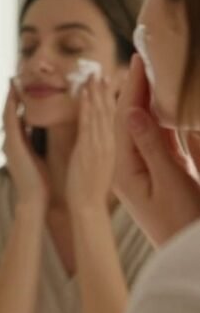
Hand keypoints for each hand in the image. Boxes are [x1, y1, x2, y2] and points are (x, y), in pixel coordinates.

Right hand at [2, 81, 49, 210]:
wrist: (34, 200)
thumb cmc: (40, 183)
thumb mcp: (38, 158)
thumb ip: (37, 144)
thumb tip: (42, 133)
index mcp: (19, 144)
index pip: (17, 118)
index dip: (18, 102)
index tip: (22, 86)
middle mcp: (11, 142)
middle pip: (9, 112)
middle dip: (11, 95)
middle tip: (13, 76)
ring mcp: (9, 144)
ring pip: (7, 114)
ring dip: (9, 97)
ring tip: (12, 79)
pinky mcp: (12, 146)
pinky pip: (10, 121)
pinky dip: (11, 106)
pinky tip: (14, 94)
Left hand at [66, 75, 115, 213]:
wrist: (87, 206)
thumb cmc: (89, 189)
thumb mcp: (98, 165)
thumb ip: (97, 149)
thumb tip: (94, 139)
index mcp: (113, 148)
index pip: (113, 119)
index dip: (110, 100)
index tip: (108, 84)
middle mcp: (109, 144)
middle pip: (109, 112)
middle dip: (105, 92)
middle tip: (101, 72)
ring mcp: (100, 145)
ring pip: (100, 113)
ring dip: (96, 93)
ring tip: (93, 75)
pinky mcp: (89, 149)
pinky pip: (88, 123)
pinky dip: (87, 106)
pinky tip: (84, 93)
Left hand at [114, 54, 199, 245]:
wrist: (188, 256)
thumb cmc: (180, 222)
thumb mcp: (168, 182)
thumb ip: (152, 146)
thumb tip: (133, 112)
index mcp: (127, 170)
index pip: (125, 120)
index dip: (131, 88)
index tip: (136, 59)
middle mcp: (132, 168)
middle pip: (131, 120)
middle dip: (136, 88)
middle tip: (142, 56)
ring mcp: (147, 171)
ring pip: (144, 127)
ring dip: (147, 99)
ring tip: (151, 71)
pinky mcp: (163, 175)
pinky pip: (158, 139)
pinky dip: (161, 118)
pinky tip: (164, 103)